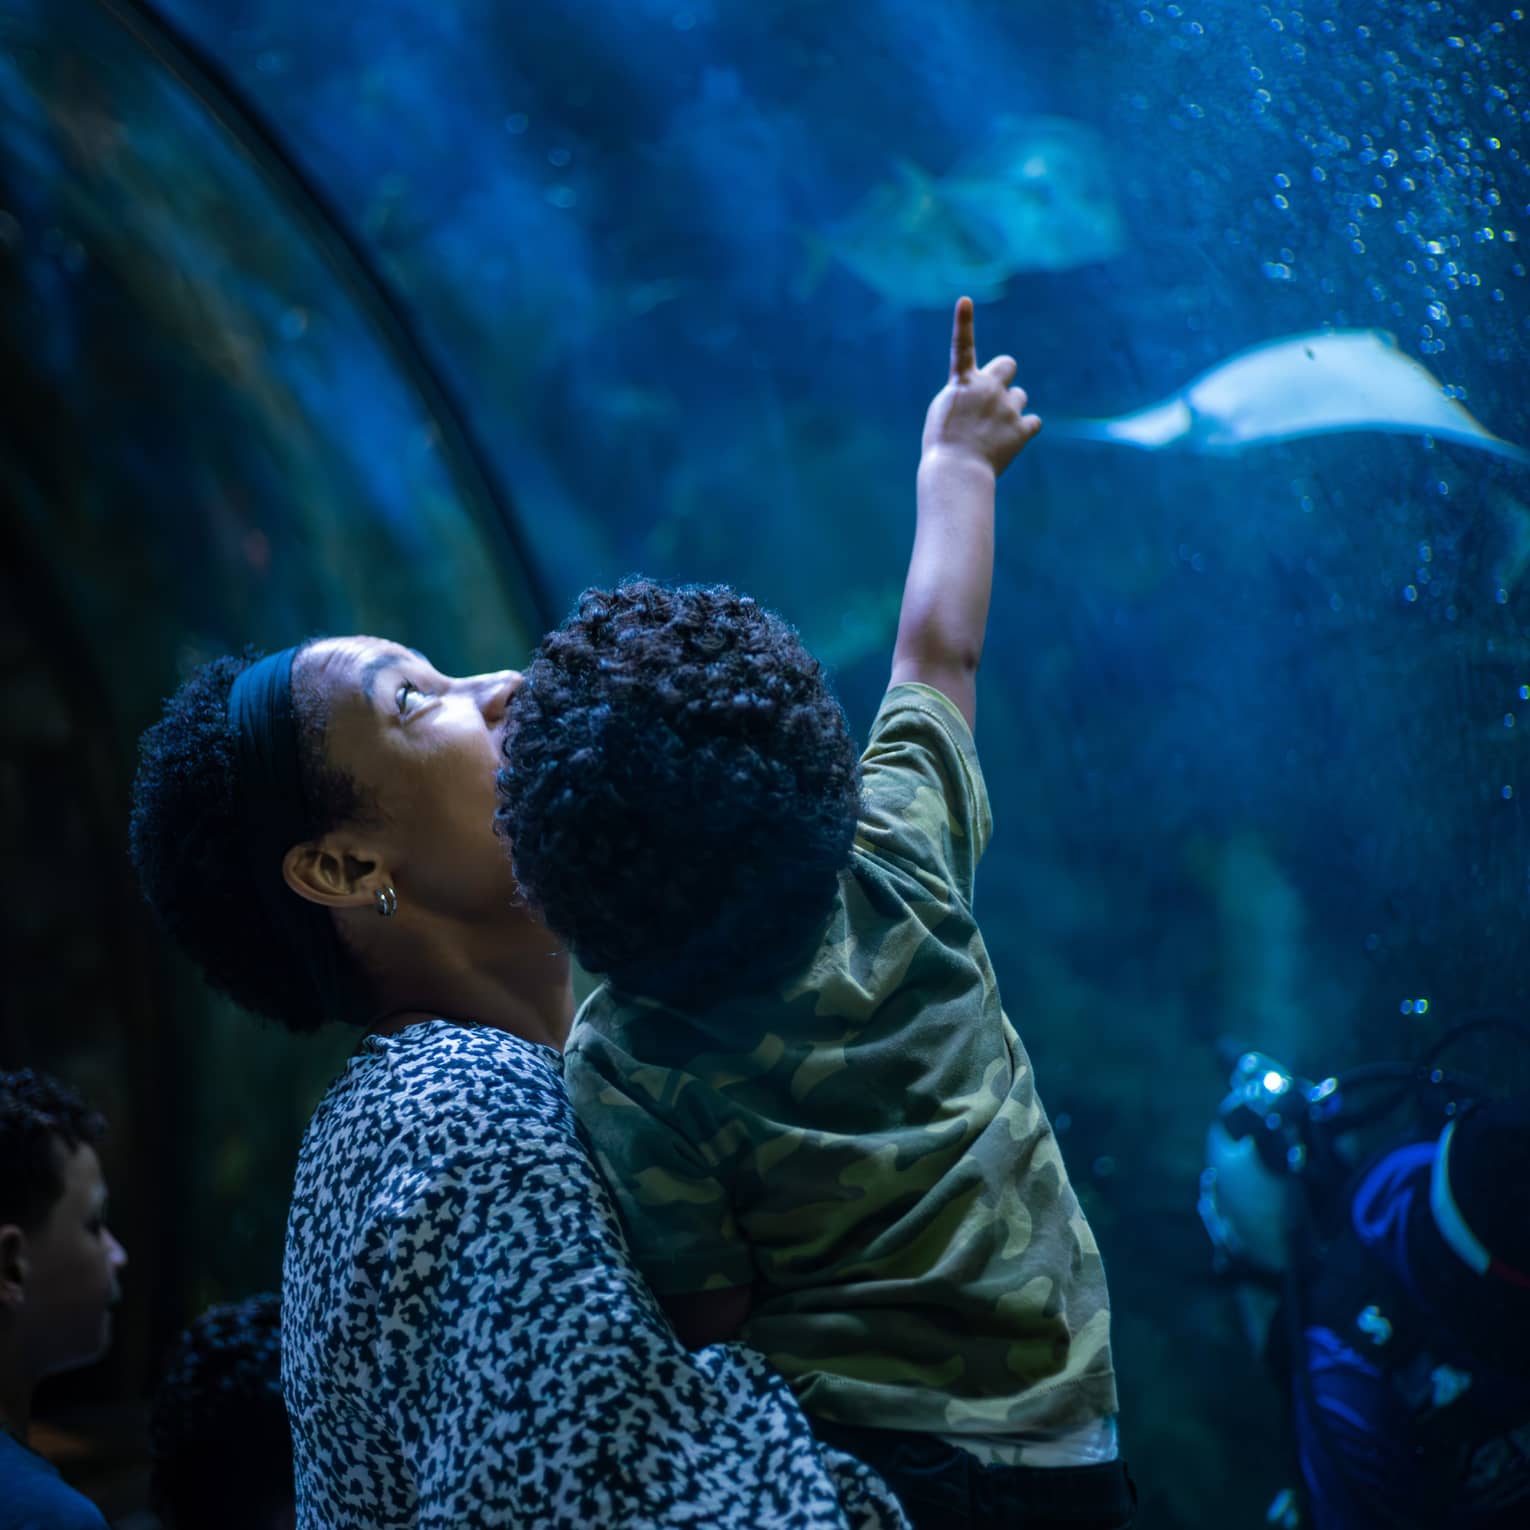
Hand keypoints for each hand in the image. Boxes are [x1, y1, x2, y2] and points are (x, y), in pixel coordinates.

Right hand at [920, 296, 1040, 478]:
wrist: (957, 471)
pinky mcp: (1021, 429)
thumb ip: (965, 396)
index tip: (965, 301)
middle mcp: (988, 388)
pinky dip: (1025, 430)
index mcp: (963, 383)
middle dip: (1004, 376)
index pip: (962, 346)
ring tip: (995, 431)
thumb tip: (985, 397)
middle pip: (1008, 364)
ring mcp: (1007, 407)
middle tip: (996, 395)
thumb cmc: (943, 446)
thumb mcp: (945, 414)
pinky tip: (1010, 443)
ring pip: (1020, 397)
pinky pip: (1033, 422)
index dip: (963, 322)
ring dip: (1012, 408)